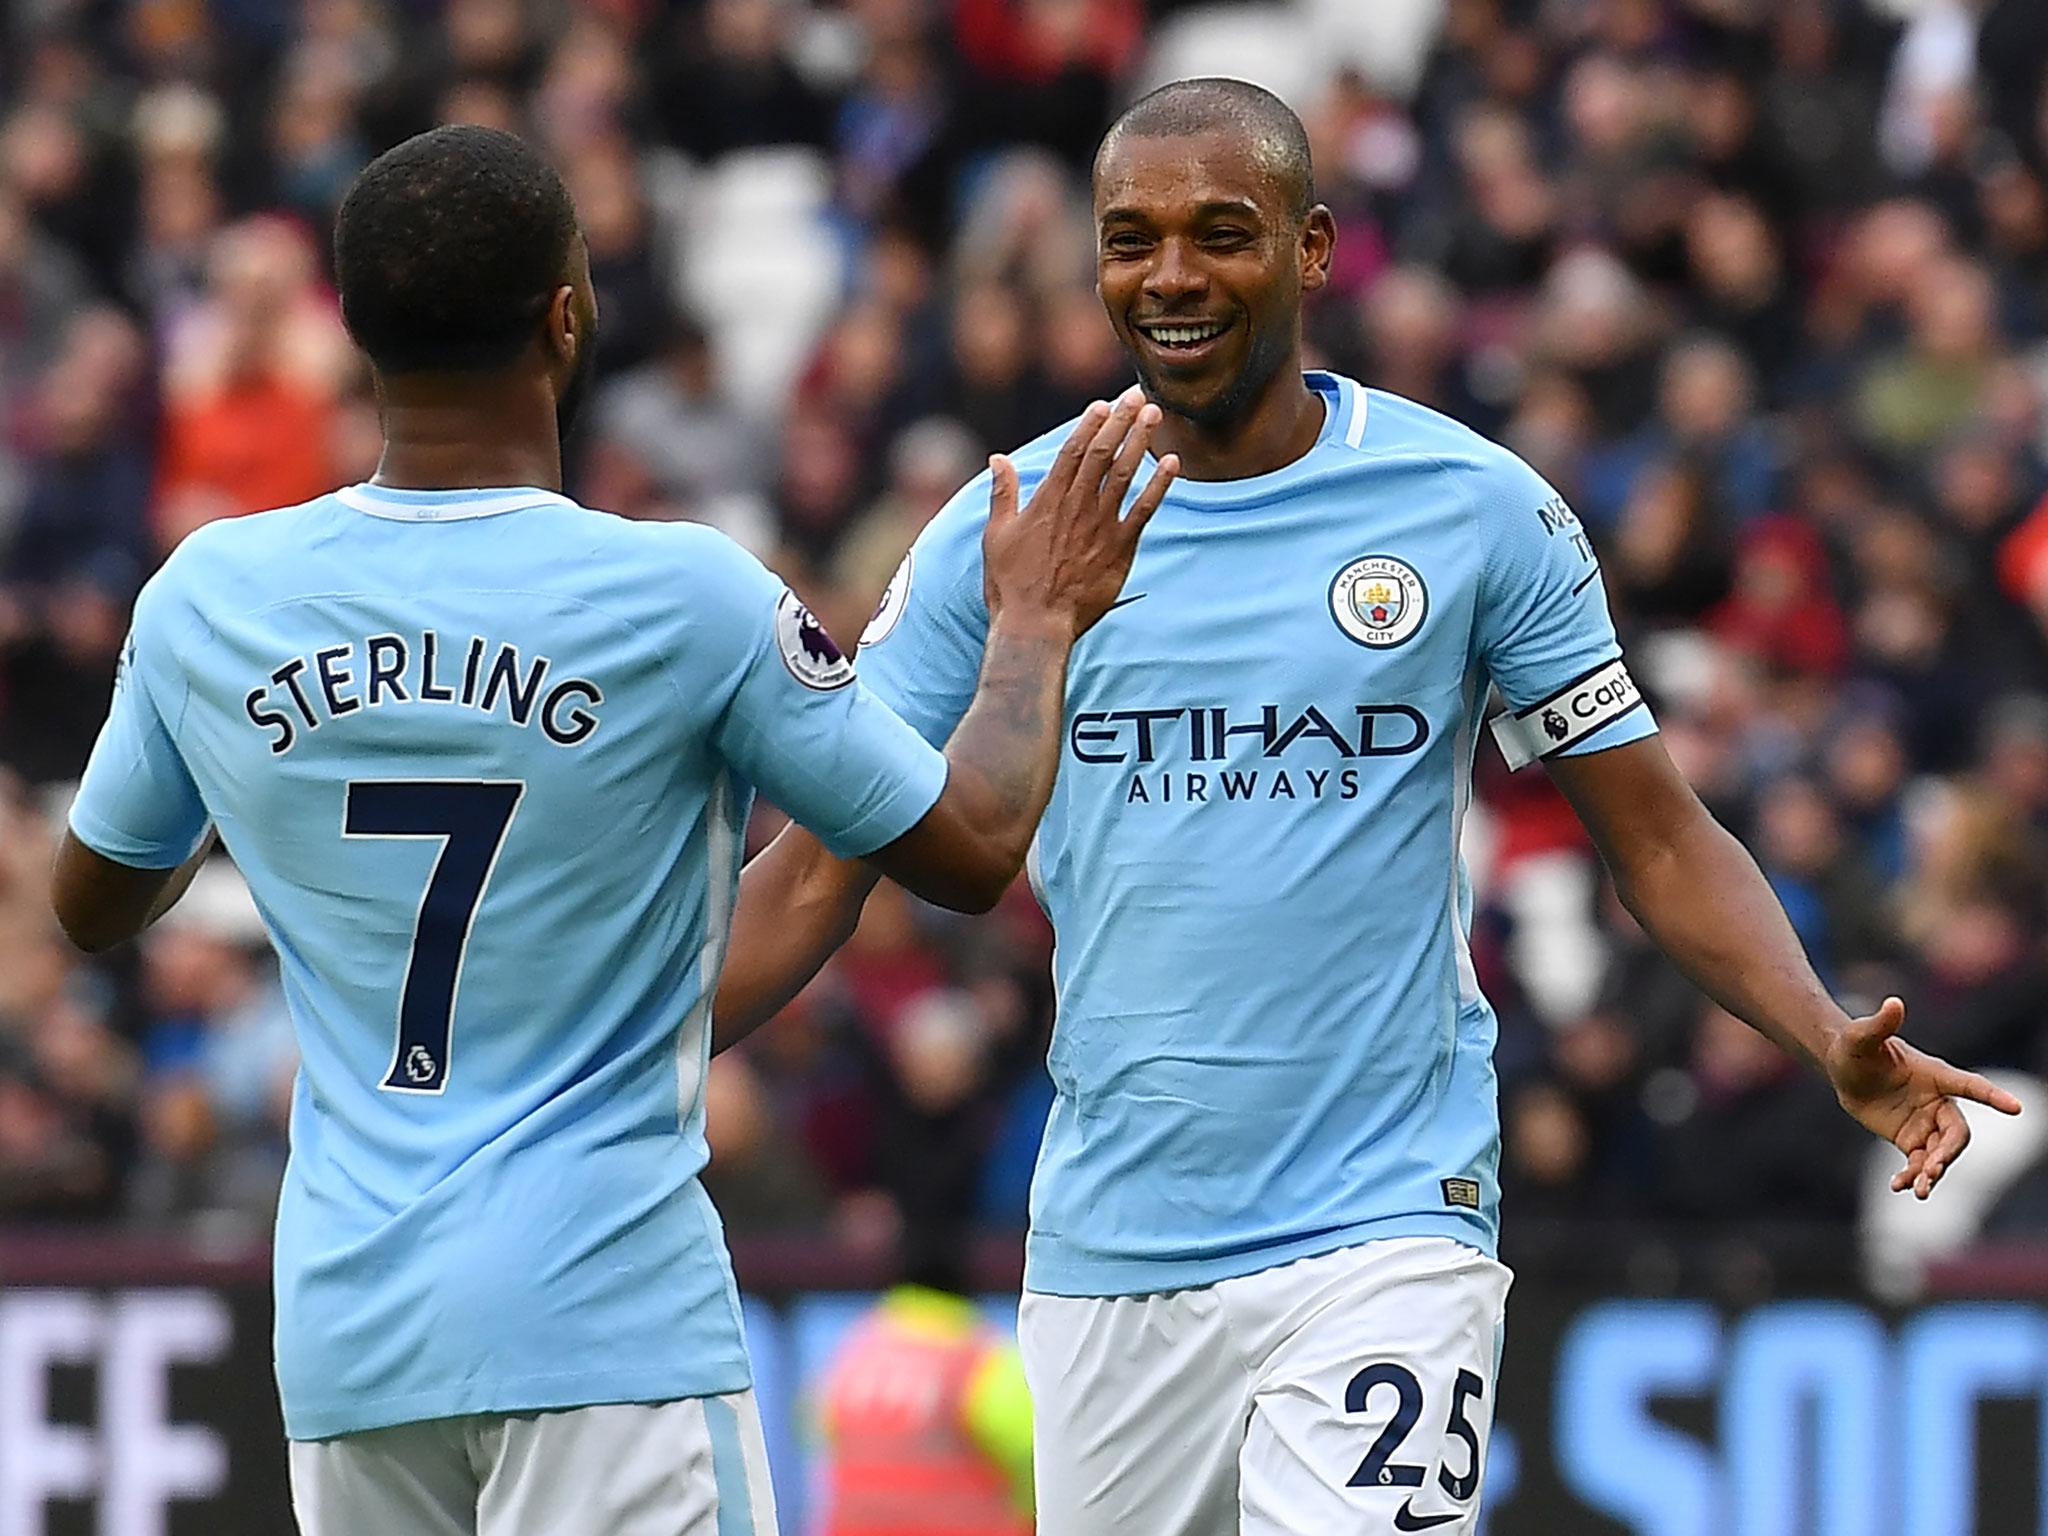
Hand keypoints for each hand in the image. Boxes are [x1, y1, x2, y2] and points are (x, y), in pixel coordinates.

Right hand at [982, 385, 1178, 638]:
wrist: (1037, 625)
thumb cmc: (1011, 584)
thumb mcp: (997, 535)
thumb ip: (1002, 493)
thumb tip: (997, 459)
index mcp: (1047, 500)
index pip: (1072, 451)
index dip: (1090, 424)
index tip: (1104, 403)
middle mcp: (1076, 507)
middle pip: (1102, 453)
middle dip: (1121, 421)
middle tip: (1138, 395)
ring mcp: (1100, 526)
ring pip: (1124, 473)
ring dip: (1141, 441)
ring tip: (1155, 415)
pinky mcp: (1120, 548)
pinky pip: (1144, 510)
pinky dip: (1159, 485)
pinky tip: (1172, 463)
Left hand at [1823, 996, 2022, 1199]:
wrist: (1843, 1069)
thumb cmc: (1855, 1047)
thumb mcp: (1861, 1037)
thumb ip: (1879, 1024)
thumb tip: (1893, 1002)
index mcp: (1935, 1075)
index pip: (1970, 1085)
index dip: (1992, 1095)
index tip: (2016, 1107)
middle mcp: (1937, 1101)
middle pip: (1957, 1132)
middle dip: (1949, 1151)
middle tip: (1934, 1168)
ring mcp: (1925, 1122)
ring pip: (1940, 1153)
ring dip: (1933, 1172)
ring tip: (1918, 1190)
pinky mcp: (1910, 1139)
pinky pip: (1918, 1162)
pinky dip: (1911, 1176)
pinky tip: (1899, 1186)